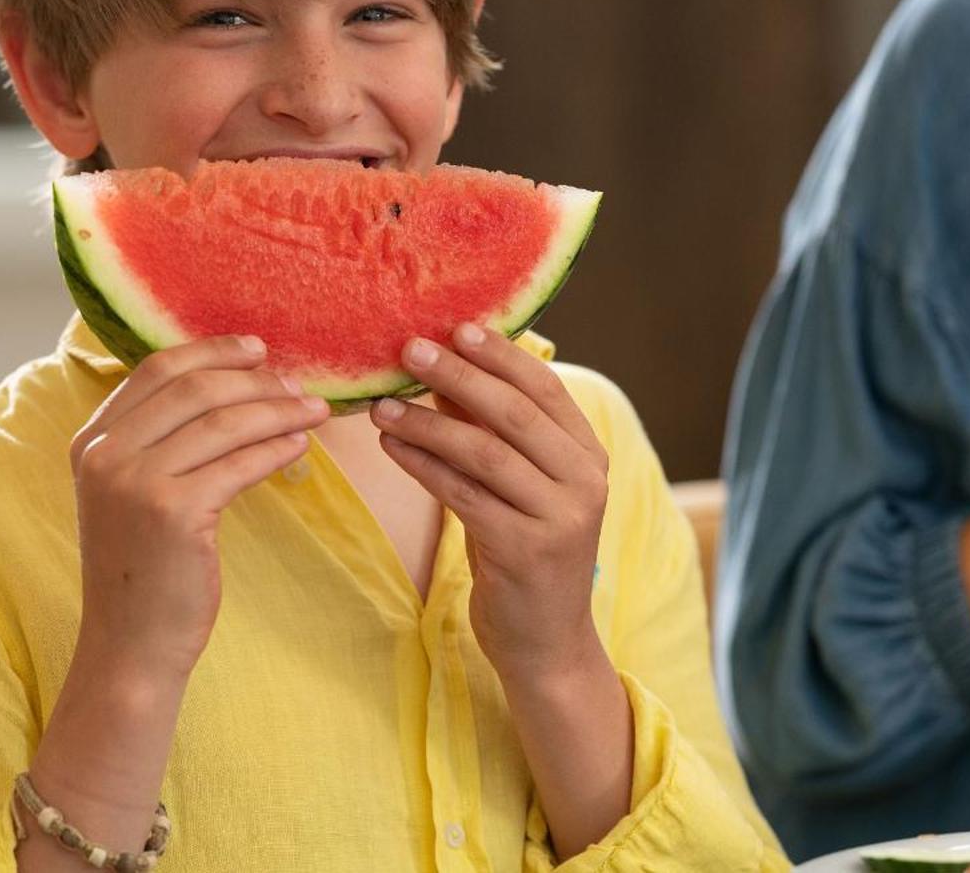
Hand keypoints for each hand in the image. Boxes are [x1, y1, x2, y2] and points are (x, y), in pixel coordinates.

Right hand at [69, 336, 327, 684]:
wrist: (130, 645)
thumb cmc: (143, 568)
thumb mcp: (130, 493)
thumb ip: (157, 440)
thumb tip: (229, 383)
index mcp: (91, 440)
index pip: (157, 370)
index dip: (212, 352)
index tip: (257, 350)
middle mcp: (105, 454)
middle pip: (194, 389)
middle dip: (255, 381)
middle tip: (298, 385)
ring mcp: (135, 482)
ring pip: (223, 423)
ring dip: (277, 411)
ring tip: (313, 412)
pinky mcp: (173, 511)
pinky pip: (240, 463)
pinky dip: (277, 449)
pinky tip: (299, 447)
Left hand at [370, 324, 610, 682]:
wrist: (545, 643)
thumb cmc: (523, 550)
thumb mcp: (516, 485)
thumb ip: (491, 430)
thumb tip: (442, 369)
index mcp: (588, 454)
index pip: (546, 388)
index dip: (501, 354)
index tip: (456, 326)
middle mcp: (585, 481)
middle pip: (515, 414)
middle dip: (459, 376)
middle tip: (409, 349)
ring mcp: (560, 518)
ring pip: (485, 453)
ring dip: (427, 424)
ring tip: (380, 406)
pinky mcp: (525, 552)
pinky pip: (464, 495)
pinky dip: (423, 466)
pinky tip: (391, 447)